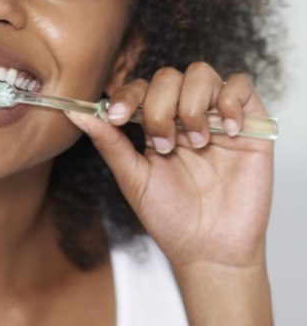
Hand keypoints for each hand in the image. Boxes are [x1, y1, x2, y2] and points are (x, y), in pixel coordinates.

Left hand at [66, 63, 273, 271]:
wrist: (209, 251)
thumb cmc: (171, 218)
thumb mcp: (133, 178)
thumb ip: (109, 141)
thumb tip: (74, 113)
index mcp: (156, 124)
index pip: (141, 88)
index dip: (127, 95)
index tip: (118, 117)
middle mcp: (186, 115)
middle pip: (169, 76)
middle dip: (160, 106)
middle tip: (164, 144)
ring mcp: (217, 117)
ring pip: (202, 74)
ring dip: (191, 105)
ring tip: (196, 142)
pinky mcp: (251, 124)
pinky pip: (241, 86)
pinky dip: (230, 101)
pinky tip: (225, 131)